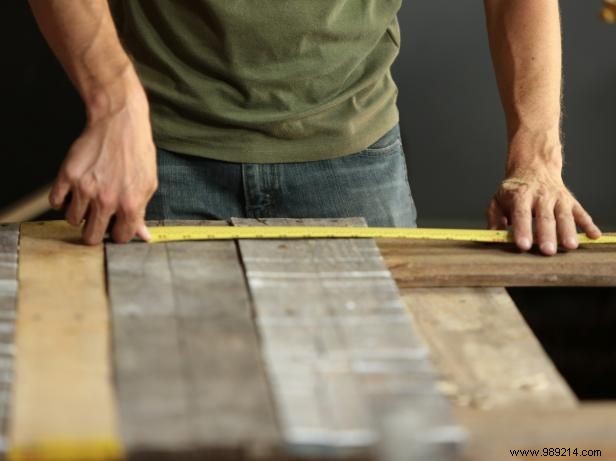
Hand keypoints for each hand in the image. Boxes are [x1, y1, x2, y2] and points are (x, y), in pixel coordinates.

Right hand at [49, 76, 156, 244]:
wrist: (119, 123)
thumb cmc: (136, 152)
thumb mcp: (148, 184)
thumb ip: (142, 212)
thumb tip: (143, 235)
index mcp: (130, 205)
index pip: (119, 238)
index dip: (118, 233)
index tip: (116, 226)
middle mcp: (107, 200)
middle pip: (91, 237)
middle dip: (95, 231)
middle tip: (98, 219)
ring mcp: (85, 189)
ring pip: (72, 220)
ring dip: (79, 214)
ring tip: (88, 200)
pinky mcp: (67, 176)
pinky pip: (56, 202)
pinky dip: (62, 200)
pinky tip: (73, 192)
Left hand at [487, 166, 600, 255]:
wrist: (534, 167)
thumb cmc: (514, 190)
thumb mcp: (498, 200)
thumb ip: (494, 219)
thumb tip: (492, 236)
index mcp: (520, 196)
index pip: (521, 214)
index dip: (522, 230)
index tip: (523, 245)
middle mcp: (540, 196)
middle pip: (544, 217)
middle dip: (547, 234)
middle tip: (547, 251)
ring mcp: (558, 198)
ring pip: (564, 215)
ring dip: (568, 231)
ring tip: (570, 246)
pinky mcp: (570, 201)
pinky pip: (580, 213)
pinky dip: (588, 224)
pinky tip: (593, 236)